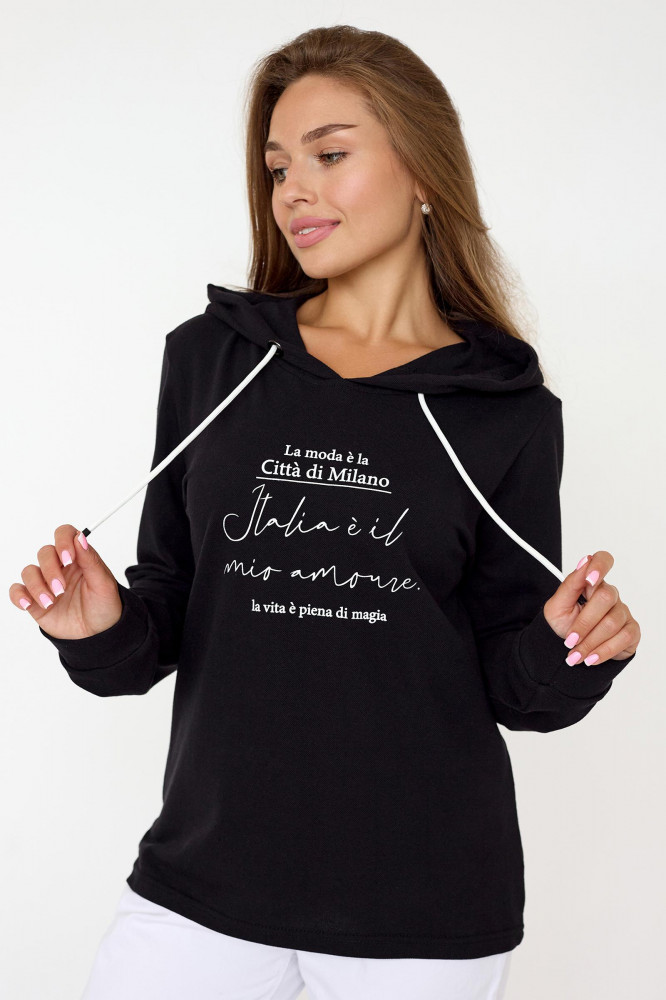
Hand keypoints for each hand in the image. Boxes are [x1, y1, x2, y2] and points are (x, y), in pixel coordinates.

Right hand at [9, 524, 122, 639]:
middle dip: (50, 570)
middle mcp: (60, 567)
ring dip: (36, 585)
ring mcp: (46, 584)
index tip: (68, 558)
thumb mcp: (104, 584)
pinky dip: (19, 595)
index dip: (62, 541)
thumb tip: (79, 538)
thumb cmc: (104, 606)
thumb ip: (90, 560)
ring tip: (51, 601)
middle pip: (44, 553)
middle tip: (61, 589)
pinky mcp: (35, 601)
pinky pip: (17, 591)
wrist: (99, 635)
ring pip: (29, 571)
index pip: (64, 534)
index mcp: (78, 558)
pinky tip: (29, 604)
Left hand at [543, 551, 639, 665]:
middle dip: (584, 623)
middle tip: (569, 640)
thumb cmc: (564, 624)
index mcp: (591, 583)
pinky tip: (591, 658)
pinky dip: (603, 651)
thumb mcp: (557, 606)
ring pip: (612, 622)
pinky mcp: (631, 630)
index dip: (600, 566)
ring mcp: (622, 612)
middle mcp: (610, 594)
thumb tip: (584, 562)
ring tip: (575, 655)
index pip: (603, 560)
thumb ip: (570, 585)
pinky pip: (622, 638)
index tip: (590, 579)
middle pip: (605, 597)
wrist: (571, 649)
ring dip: (590, 642)